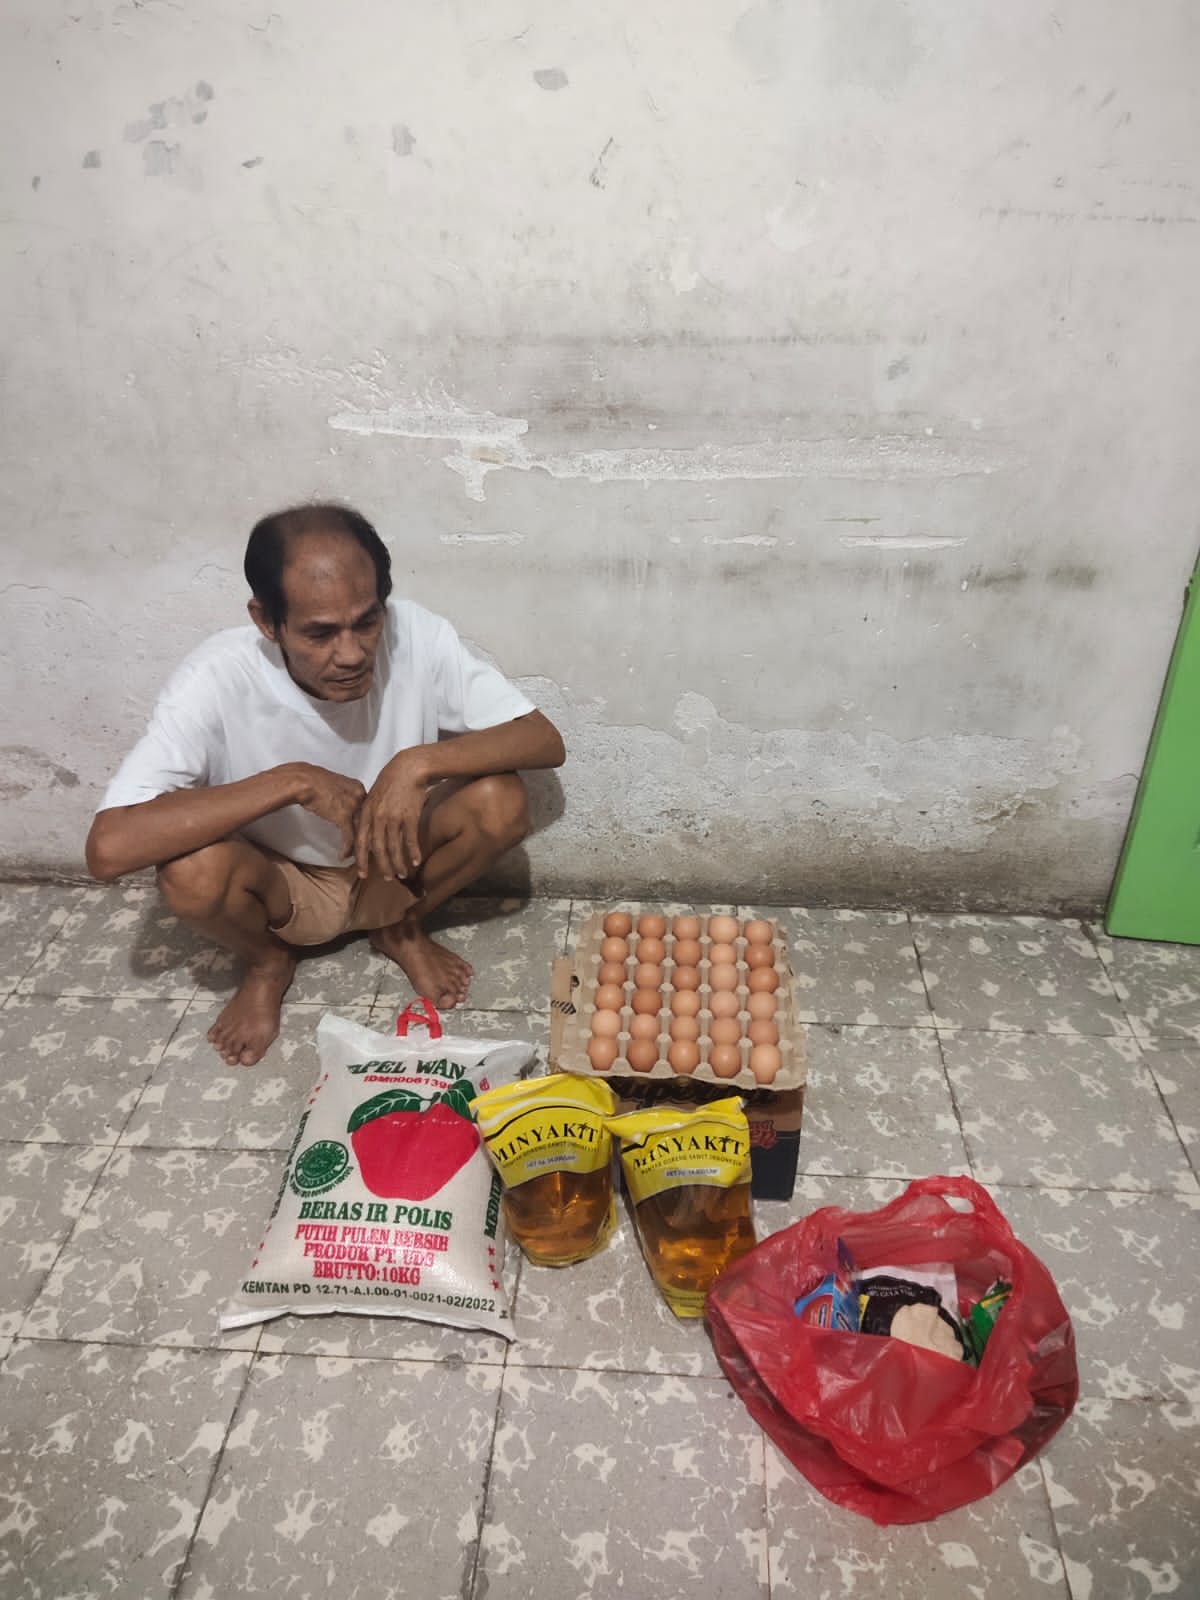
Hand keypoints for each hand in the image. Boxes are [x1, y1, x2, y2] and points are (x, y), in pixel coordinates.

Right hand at [288, 765, 365, 857]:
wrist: (304, 781)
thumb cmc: (314, 782)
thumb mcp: (336, 785)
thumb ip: (345, 796)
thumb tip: (344, 806)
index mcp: (359, 788)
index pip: (369, 810)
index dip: (368, 824)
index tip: (368, 834)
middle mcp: (360, 797)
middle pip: (369, 822)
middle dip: (368, 839)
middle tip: (368, 850)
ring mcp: (353, 807)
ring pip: (362, 833)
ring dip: (359, 849)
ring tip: (357, 858)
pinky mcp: (343, 817)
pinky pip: (349, 838)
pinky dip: (346, 850)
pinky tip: (343, 856)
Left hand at [355, 754, 428, 880]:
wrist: (408, 768)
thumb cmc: (390, 782)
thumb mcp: (372, 796)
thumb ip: (368, 815)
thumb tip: (367, 834)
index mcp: (366, 812)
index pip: (361, 841)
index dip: (361, 860)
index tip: (363, 874)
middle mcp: (378, 817)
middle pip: (378, 848)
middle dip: (382, 866)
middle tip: (387, 879)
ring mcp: (394, 817)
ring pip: (394, 847)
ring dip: (399, 863)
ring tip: (403, 874)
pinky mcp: (410, 816)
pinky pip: (410, 839)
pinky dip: (413, 852)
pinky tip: (417, 861)